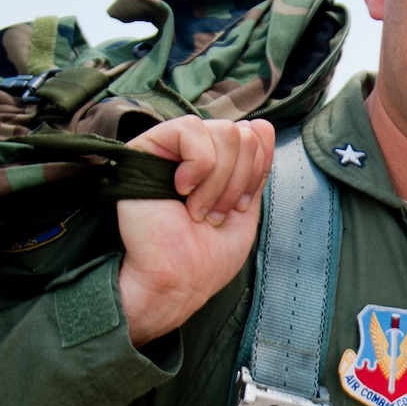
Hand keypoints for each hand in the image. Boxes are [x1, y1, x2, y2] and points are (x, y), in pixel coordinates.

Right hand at [115, 117, 276, 345]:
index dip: (256, 171)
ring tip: (197, 210)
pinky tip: (181, 191)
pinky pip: (190, 129)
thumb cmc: (205, 258)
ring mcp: (169, 149)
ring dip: (219, 180)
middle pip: (240, 132)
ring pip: (222, 130)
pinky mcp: (145, 148)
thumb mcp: (245, 210)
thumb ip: (255, 168)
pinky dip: (198, 166)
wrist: (174, 280)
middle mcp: (192, 153)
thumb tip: (261, 125)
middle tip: (214, 215)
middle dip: (238, 180)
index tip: (238, 208)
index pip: (252, 136)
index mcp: (215, 165)